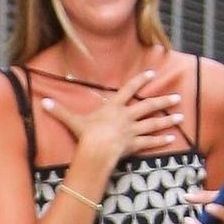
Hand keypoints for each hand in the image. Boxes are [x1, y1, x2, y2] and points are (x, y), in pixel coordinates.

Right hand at [39, 70, 185, 173]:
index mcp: (113, 107)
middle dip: (163, 101)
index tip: (152, 74)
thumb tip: (42, 103)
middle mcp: (127, 116)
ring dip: (168, 120)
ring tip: (181, 117)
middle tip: (177, 97)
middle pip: (148, 106)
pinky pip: (151, 142)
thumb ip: (60, 111)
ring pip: (154, 123)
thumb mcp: (73, 120)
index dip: (140, 81)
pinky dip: (161, 140)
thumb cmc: (86, 134)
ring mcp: (133, 130)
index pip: (129, 89)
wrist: (96, 149)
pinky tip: (172, 138)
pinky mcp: (135, 144)